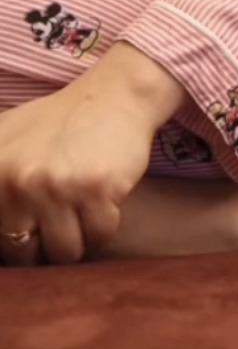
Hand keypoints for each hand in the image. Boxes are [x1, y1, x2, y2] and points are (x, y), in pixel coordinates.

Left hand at [0, 43, 183, 265]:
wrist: (114, 94)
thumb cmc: (61, 121)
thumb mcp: (8, 137)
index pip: (2, 243)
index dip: (24, 239)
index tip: (41, 221)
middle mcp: (19, 180)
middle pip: (30, 254)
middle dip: (50, 241)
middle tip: (66, 212)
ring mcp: (57, 185)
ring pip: (66, 251)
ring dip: (81, 236)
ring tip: (85, 205)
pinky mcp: (97, 188)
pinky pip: (101, 234)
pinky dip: (107, 221)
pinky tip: (106, 195)